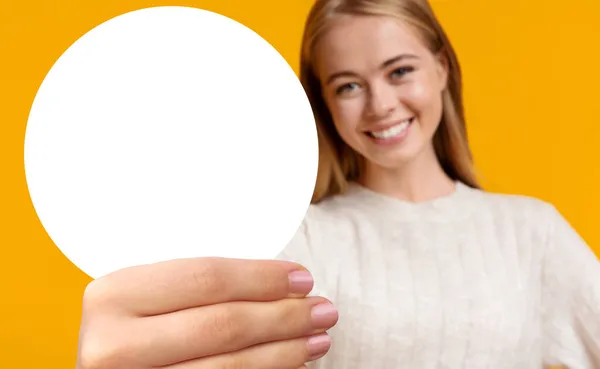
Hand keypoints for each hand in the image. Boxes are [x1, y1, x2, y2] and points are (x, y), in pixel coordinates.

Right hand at [76, 257, 337, 368]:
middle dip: (284, 316)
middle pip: (223, 324)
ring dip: (285, 352)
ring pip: (230, 368)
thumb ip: (191, 287)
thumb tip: (278, 283)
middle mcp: (115, 345)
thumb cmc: (128, 329)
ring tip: (317, 338)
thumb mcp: (145, 297)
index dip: (263, 278)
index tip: (301, 277)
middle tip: (322, 309)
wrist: (110, 368)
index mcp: (114, 296)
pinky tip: (289, 364)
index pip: (206, 279)